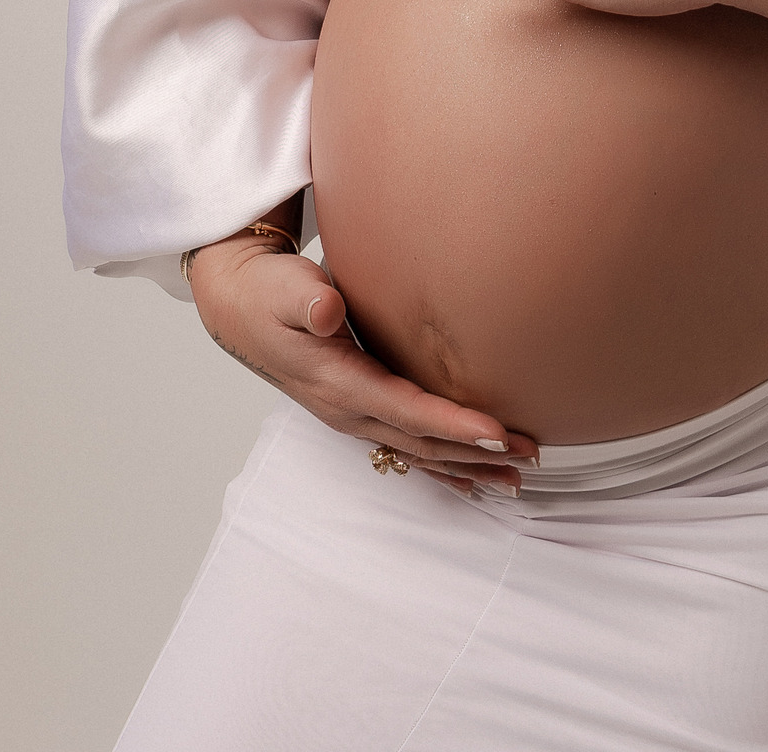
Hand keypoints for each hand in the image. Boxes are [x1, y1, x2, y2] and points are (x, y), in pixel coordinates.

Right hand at [186, 234, 537, 495]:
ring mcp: (354, 416)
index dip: (454, 425)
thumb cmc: (268, 293)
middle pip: (422, 443)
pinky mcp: (360, 409)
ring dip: (466, 466)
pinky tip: (469, 479)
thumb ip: (307, 300)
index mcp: (339, 384)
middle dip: (476, 453)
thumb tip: (327, 310)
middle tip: (528, 456)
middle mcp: (349, 411)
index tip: (497, 432)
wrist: (239, 307)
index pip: (408, 411)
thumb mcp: (284, 288)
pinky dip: (442, 464)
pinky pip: (407, 447)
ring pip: (419, 452)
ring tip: (514, 479)